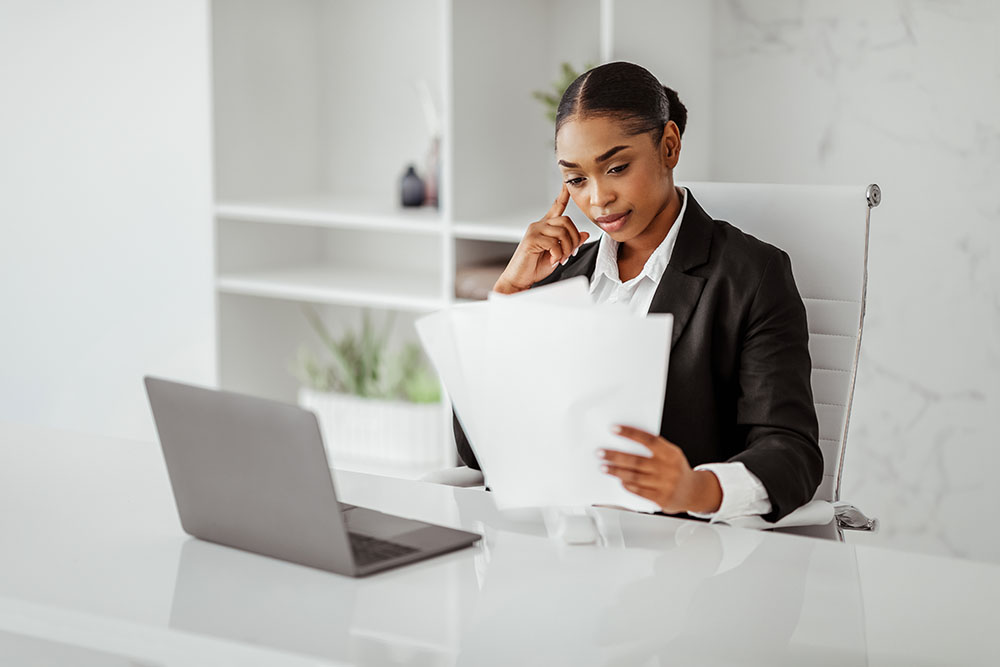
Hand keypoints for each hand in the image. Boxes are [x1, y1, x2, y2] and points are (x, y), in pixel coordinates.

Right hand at [493, 184, 589, 293]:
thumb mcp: (558, 254)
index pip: (556, 206)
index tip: (567, 183)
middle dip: (573, 238)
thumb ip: (569, 243)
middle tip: (570, 253)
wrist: (518, 280)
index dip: (563, 194)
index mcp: (545, 227)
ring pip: (562, 231)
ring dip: (567, 248)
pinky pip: (553, 243)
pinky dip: (558, 254)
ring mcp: (534, 231)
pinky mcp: (531, 239)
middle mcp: (539, 225)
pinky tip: (553, 260)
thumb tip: (584, 234)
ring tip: (561, 258)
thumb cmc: (534, 268)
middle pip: (566, 220)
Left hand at [599, 425, 722, 514]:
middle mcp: (668, 468)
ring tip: (603, 467)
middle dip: (615, 456)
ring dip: (616, 472)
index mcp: (671, 453)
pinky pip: (640, 492)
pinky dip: (628, 486)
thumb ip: (653, 449)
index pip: (648, 440)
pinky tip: (619, 481)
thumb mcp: (671, 454)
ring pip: (635, 477)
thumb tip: (625, 441)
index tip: (613, 429)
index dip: (630, 433)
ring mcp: (665, 484)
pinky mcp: (661, 498)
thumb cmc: (676, 469)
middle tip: (600, 452)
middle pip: (637, 460)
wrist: (694, 492)